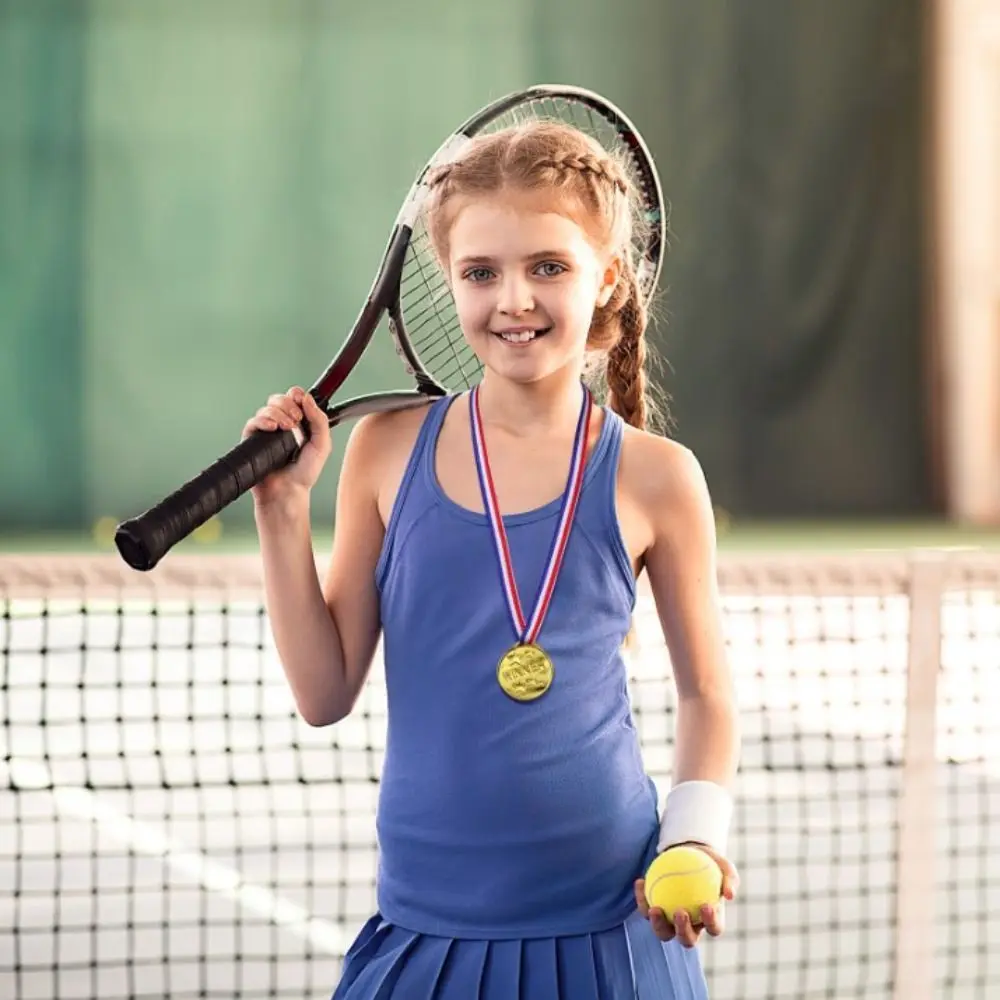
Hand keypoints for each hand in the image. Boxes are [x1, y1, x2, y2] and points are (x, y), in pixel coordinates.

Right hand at [242, 386, 331, 506]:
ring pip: (267, 408)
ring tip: (286, 428)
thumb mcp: (322, 444)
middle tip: (296, 419)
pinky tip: (272, 427)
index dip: (296, 395)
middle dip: (288, 404)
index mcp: (300, 424)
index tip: (300, 399)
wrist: (288, 492)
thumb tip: (308, 399)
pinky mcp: (253, 439)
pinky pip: (253, 421)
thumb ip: (319, 420)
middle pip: (279, 399)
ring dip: (277, 413)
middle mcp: (282, 425)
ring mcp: (267, 432)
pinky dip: (262, 420)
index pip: (295, 399)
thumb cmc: (304, 474)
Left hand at [633, 844, 738, 948]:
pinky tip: (640, 882)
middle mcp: (691, 927)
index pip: (714, 928)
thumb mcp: (723, 866)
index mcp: (710, 920)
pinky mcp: (654, 911)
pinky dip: (641, 897)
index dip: (711, 922)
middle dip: (683, 931)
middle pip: (687, 939)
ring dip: (658, 924)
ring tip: (654, 908)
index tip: (706, 905)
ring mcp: (671, 922)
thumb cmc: (709, 862)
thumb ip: (729, 878)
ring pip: (663, 932)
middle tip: (680, 912)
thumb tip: (730, 894)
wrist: (688, 854)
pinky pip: (645, 908)